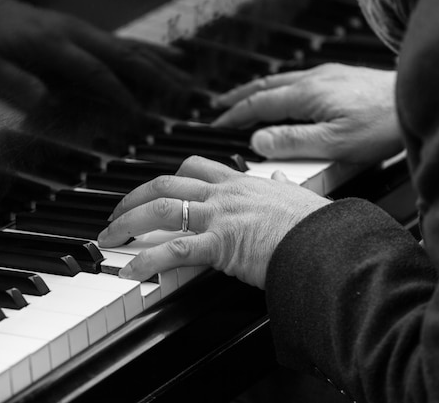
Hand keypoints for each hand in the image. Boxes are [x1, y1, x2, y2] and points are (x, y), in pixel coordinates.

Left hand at [0, 0, 189, 109]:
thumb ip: (16, 84)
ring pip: (131, 46)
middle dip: (155, 76)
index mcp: (53, 44)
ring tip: (187, 79)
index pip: (94, 70)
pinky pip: (127, 41)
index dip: (118, 92)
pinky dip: (153, 49)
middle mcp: (77, 34)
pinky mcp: (89, 32)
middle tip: (181, 94)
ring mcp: (86, 31)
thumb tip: (47, 101)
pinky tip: (173, 56)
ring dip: (161, 63)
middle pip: (124, 55)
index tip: (137, 113)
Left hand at [97, 156, 330, 288]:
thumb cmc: (316, 225)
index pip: (193, 168)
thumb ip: (281, 185)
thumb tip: (276, 177)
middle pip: (165, 184)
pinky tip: (131, 270)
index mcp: (240, 183)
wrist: (328, 243)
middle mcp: (224, 194)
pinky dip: (147, 259)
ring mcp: (220, 217)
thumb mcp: (296, 195)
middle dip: (133, 197)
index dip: (166, 178)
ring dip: (128, 222)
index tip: (151, 190)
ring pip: (161, 208)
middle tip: (117, 213)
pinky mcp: (221, 244)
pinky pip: (174, 249)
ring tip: (110, 237)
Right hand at [212, 63, 402, 163]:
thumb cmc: (382, 124)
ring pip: (281, 82)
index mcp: (306, 95)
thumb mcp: (334, 143)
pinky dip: (280, 90)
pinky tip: (285, 99)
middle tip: (220, 107)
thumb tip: (259, 141)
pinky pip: (298, 81)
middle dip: (239, 98)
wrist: (415, 101)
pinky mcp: (339, 79)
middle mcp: (313, 80)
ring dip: (258, 92)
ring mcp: (327, 76)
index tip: (217, 126)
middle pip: (265, 87)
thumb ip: (293, 143)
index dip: (235, 116)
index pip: (258, 104)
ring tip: (245, 102)